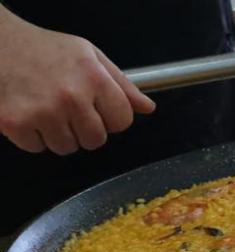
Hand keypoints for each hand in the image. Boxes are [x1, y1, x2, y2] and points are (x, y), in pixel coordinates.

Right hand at [0, 13, 154, 154]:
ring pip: (67, 148)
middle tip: (70, 110)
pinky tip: (30, 113)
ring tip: (48, 109)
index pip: (122, 121)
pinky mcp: (15, 123)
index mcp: (94, 79)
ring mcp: (42, 113)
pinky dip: (33, 136)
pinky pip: (38, 148)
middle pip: (96, 140)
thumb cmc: (45, 49)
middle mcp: (71, 97)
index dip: (112, 118)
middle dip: (86, 130)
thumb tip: (147, 108)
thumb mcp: (90, 56)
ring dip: (59, 134)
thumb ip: (121, 84)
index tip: (100, 110)